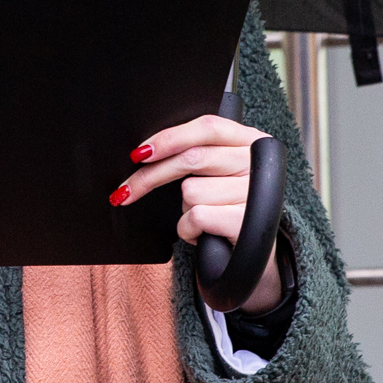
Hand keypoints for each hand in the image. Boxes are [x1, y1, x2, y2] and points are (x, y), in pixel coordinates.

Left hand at [113, 115, 285, 312]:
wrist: (255, 255)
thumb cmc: (228, 206)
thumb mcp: (220, 172)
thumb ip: (196, 152)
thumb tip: (145, 151)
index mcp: (251, 140)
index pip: (208, 127)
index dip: (170, 137)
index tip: (139, 153)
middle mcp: (258, 163)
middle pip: (192, 158)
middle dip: (150, 177)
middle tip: (124, 192)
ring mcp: (255, 193)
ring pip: (191, 191)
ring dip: (185, 209)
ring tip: (203, 217)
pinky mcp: (245, 222)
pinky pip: (196, 217)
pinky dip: (188, 230)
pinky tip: (203, 234)